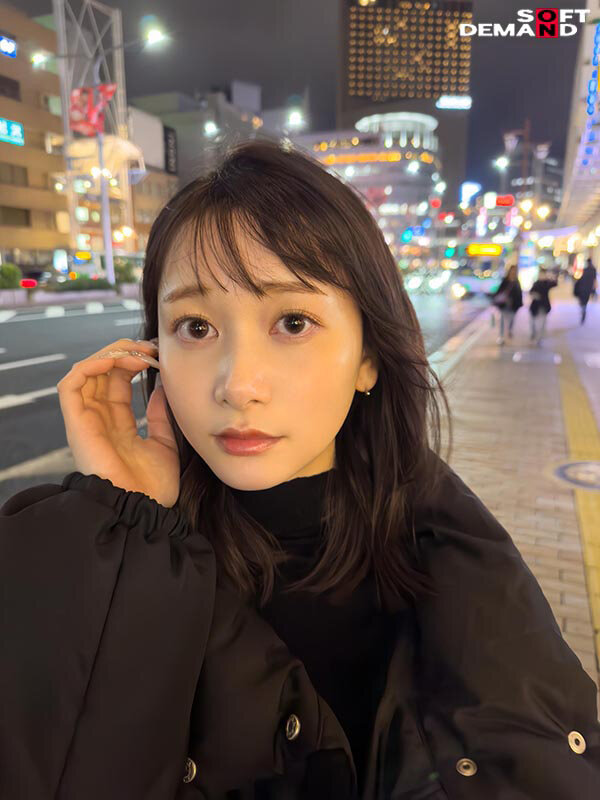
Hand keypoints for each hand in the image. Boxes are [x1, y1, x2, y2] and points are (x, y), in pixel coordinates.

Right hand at [57, 338, 179, 507]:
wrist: (143, 507)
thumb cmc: (153, 486)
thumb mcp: (164, 443)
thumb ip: (160, 415)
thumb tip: (162, 388)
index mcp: (117, 424)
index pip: (119, 381)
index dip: (136, 362)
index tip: (159, 355)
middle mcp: (98, 419)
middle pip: (102, 372)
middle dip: (125, 352)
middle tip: (151, 347)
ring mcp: (85, 420)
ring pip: (87, 371)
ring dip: (111, 354)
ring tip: (138, 352)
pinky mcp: (75, 422)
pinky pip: (72, 383)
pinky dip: (91, 365)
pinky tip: (116, 360)